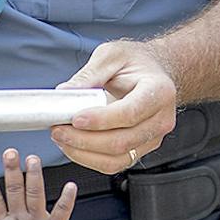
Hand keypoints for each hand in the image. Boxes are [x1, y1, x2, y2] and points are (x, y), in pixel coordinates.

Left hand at [52, 40, 177, 172]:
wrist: (154, 74)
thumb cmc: (136, 62)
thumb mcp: (112, 56)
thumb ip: (89, 74)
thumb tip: (64, 93)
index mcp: (160, 91)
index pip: (129, 113)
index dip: (100, 120)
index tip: (75, 118)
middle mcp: (161, 119)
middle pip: (121, 141)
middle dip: (84, 140)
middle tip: (58, 129)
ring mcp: (153, 138)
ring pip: (116, 158)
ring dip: (83, 152)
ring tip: (61, 138)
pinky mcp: (141, 149)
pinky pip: (114, 163)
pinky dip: (89, 158)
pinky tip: (73, 145)